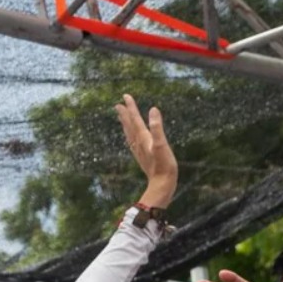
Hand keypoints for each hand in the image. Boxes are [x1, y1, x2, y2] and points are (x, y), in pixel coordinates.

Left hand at [115, 94, 176, 208]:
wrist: (162, 185)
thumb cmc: (164, 165)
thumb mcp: (162, 144)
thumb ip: (157, 127)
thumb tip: (153, 110)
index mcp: (143, 138)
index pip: (135, 119)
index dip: (131, 107)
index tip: (125, 96)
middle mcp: (139, 144)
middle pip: (129, 126)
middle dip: (124, 114)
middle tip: (118, 104)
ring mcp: (139, 151)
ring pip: (129, 134)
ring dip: (125, 124)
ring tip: (122, 117)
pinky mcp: (142, 157)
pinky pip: (133, 143)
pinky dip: (130, 136)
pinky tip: (131, 138)